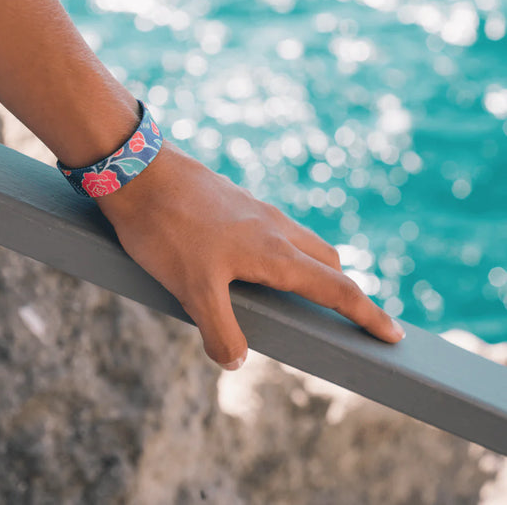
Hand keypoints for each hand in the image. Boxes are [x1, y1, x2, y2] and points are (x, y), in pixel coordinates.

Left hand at [96, 139, 405, 370]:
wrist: (140, 173)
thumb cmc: (167, 230)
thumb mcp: (191, 289)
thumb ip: (220, 330)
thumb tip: (236, 362)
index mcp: (277, 253)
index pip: (337, 289)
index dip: (369, 315)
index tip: (394, 334)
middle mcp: (278, 229)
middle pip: (329, 263)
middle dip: (342, 292)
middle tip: (340, 317)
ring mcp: (260, 212)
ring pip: (305, 243)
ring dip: (312, 269)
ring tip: (293, 294)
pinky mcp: (241, 203)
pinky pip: (279, 231)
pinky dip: (284, 252)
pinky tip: (252, 264)